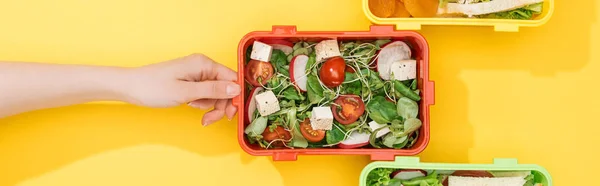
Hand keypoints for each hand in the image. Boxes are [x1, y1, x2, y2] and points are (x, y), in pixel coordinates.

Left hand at [125, 53, 239, 125]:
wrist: (130, 87)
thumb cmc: (153, 87)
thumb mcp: (185, 92)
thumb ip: (212, 90)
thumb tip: (236, 89)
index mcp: (204, 64)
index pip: (232, 79)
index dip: (235, 97)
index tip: (230, 113)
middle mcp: (203, 66)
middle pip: (226, 87)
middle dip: (221, 105)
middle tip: (211, 119)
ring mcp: (197, 73)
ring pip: (216, 92)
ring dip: (211, 106)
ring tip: (200, 116)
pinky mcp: (191, 80)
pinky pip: (206, 93)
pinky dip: (202, 103)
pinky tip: (192, 106)